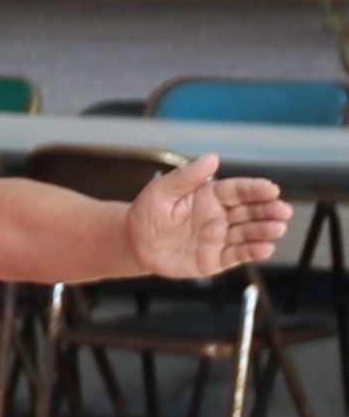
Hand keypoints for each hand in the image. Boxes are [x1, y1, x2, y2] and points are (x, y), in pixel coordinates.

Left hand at [126, 156, 291, 281]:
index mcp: (210, 195)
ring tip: (278, 228)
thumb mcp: (161, 191)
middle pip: (250, 211)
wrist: (133, 244)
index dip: (255, 189)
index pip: (238, 190)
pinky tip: (265, 248)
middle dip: (268, 210)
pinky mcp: (215, 258)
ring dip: (265, 230)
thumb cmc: (146, 214)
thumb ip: (186, 177)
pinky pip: (237, 255)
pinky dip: (253, 252)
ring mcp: (220, 237)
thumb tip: (211, 158)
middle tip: (283, 210)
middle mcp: (220, 215)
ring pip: (248, 233)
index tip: (272, 189)